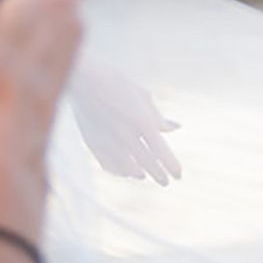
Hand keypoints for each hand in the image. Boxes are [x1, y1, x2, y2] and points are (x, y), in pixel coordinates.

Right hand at [70, 60, 180, 183]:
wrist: (83, 80)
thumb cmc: (117, 84)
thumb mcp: (143, 97)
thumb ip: (159, 118)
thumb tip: (176, 128)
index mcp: (142, 122)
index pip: (162, 152)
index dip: (172, 166)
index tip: (178, 175)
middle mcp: (126, 135)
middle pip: (147, 164)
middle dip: (159, 175)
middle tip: (165, 182)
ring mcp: (108, 142)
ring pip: (127, 169)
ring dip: (139, 174)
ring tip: (144, 175)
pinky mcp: (93, 144)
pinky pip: (108, 165)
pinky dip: (118, 171)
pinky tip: (124, 171)